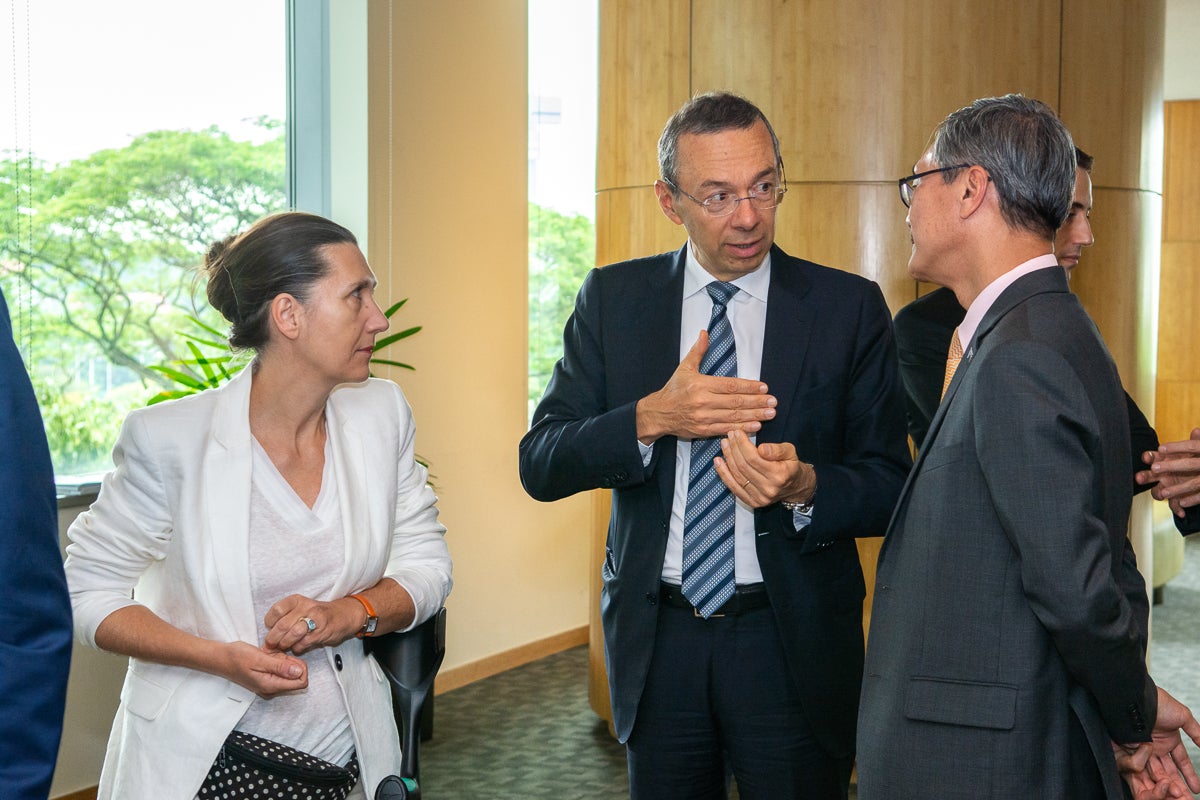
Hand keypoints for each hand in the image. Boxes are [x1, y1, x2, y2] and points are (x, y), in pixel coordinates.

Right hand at [220, 640, 307, 698]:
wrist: (220, 658)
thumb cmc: (237, 657)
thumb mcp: (260, 659)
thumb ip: (280, 667)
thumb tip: (299, 672)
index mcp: (271, 685)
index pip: (301, 682)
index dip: (301, 668)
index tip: (288, 658)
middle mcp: (272, 688)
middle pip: (296, 676)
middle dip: (290, 662)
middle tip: (275, 655)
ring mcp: (268, 683)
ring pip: (288, 671)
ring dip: (282, 660)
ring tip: (268, 655)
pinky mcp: (266, 678)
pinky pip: (279, 668)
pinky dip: (276, 660)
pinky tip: (266, 655)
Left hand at [263, 593, 361, 655]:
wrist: (343, 615)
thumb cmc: (318, 614)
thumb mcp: (302, 607)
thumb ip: (286, 616)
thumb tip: (269, 631)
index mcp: (297, 600)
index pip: (276, 610)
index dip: (269, 622)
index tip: (269, 628)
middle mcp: (306, 607)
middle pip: (282, 625)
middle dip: (274, 638)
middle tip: (271, 644)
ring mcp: (315, 619)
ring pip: (292, 634)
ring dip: (285, 644)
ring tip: (284, 646)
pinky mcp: (322, 632)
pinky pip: (303, 643)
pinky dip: (297, 648)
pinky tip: (298, 647)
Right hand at [636, 331, 775, 443]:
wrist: (658, 413)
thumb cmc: (673, 390)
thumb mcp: (684, 368)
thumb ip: (697, 351)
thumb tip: (704, 333)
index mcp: (700, 385)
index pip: (730, 386)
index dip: (749, 387)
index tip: (764, 388)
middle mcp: (703, 402)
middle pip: (736, 402)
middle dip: (757, 402)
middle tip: (773, 402)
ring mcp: (704, 418)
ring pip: (733, 416)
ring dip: (754, 416)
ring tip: (770, 413)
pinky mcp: (703, 430)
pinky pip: (726, 429)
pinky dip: (742, 428)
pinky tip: (755, 426)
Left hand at [713, 429, 815, 508]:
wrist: (795, 487)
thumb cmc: (790, 465)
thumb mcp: (790, 452)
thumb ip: (777, 449)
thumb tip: (761, 448)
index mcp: (779, 475)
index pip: (753, 458)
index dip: (742, 444)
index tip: (737, 432)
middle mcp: (768, 489)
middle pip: (743, 466)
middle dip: (734, 449)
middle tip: (729, 436)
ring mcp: (759, 498)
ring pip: (737, 475)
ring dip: (728, 458)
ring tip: (724, 444)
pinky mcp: (752, 502)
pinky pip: (734, 487)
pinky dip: (723, 474)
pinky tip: (718, 461)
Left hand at [1115, 687, 1199, 798]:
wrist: (1136, 699)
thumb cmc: (1158, 704)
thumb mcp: (1182, 717)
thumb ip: (1195, 731)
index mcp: (1169, 739)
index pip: (1181, 762)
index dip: (1190, 775)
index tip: (1197, 789)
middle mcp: (1156, 747)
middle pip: (1170, 771)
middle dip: (1179, 786)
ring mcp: (1144, 750)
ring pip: (1158, 773)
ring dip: (1168, 786)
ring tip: (1177, 798)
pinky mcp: (1132, 752)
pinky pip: (1144, 770)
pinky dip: (1152, 779)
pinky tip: (1161, 788)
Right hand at [1137, 429, 1199, 517]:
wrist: (1196, 473)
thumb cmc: (1194, 460)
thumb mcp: (1196, 450)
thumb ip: (1195, 442)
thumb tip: (1197, 431)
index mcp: (1165, 461)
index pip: (1153, 458)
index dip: (1149, 457)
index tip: (1147, 457)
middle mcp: (1163, 474)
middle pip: (1149, 475)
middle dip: (1143, 476)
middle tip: (1139, 478)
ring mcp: (1168, 487)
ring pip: (1157, 492)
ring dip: (1158, 493)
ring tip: (1163, 494)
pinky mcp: (1176, 498)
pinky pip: (1173, 505)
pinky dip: (1177, 508)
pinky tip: (1182, 512)